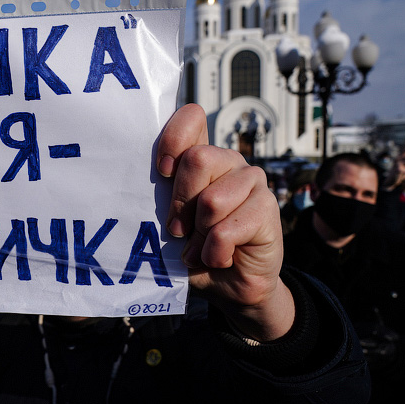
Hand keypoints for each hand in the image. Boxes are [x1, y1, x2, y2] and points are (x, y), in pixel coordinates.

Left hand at [156, 104, 293, 341]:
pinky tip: (218, 257)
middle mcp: (229, 161)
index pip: (192, 118)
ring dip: (198, 236)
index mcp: (203, 156)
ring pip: (211, 200)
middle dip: (181, 204)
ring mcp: (252, 181)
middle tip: (178, 230)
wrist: (228, 285)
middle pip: (197, 159)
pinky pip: (226, 230)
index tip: (162, 170)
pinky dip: (213, 253)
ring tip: (199, 248)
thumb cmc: (195, 247)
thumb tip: (136, 179)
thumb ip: (162, 195)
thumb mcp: (171, 219)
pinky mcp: (268, 208)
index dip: (173, 138)